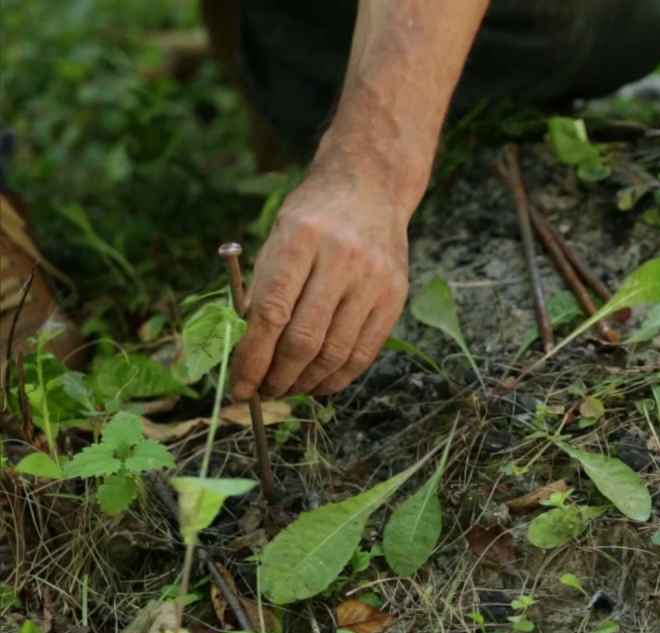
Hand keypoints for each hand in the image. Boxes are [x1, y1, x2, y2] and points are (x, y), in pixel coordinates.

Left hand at [231, 169, 409, 399]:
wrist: (371, 187)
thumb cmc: (313, 216)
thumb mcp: (278, 236)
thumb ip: (262, 289)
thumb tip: (246, 354)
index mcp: (301, 237)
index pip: (271, 312)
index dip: (251, 358)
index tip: (239, 386)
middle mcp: (342, 258)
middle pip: (304, 339)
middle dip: (277, 377)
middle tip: (262, 393)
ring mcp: (374, 279)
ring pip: (335, 352)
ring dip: (305, 382)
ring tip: (286, 390)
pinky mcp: (395, 296)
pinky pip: (365, 351)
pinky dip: (338, 376)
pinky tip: (318, 382)